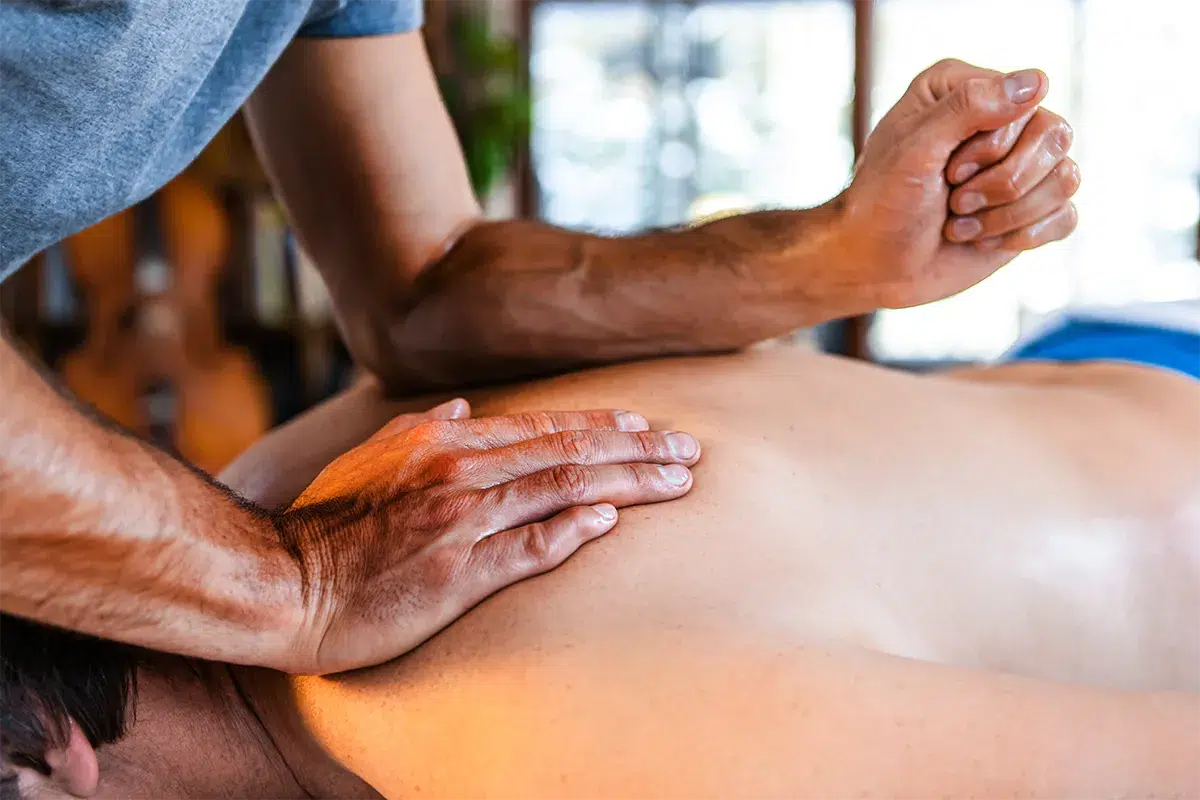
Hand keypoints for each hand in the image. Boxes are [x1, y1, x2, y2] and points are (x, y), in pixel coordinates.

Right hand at [274, 399, 700, 673]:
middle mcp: (460, 471)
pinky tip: (612, 521)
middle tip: (690, 452)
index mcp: (442, 441)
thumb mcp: (368, 456)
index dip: (603, 426)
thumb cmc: (325, 523)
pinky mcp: (457, 573)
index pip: (543, 426)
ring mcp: (462, 520)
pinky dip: (574, 529)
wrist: (280, 581)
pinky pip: (530, 547)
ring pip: (563, 488)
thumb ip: (420, 427)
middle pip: (569, 451)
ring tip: (679, 481)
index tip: (649, 429)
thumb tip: (466, 405)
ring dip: (628, 482)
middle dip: (638, 449)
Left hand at [833, 59, 1079, 313]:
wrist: (875, 266)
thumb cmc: (884, 202)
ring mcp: (1022, 165)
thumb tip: (1039, 82)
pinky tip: (983, 241)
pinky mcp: (1032, 209)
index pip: (1024, 103)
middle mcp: (1002, 119)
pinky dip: (1023, 236)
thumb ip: (969, 107)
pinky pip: (1067, 216)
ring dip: (1007, 215)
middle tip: (955, 202)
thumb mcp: (915, 148)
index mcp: (968, 88)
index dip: (991, 148)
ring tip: (961, 224)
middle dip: (1002, 184)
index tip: (948, 173)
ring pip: (1066, 179)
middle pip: (1056, 137)